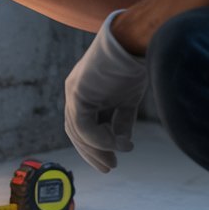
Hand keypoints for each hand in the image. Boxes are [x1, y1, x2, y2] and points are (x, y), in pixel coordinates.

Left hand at [63, 10, 147, 172]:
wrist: (134, 41)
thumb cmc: (134, 64)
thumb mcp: (128, 98)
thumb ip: (122, 119)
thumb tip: (122, 143)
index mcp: (86, 93)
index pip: (83, 126)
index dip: (96, 147)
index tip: (112, 162)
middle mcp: (75, 93)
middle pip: (76, 132)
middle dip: (92, 153)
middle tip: (109, 168)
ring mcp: (73, 92)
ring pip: (78, 131)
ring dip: (97, 149)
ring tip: (115, 160)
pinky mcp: (77, 92)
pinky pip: (83, 125)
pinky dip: (100, 139)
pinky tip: (120, 144)